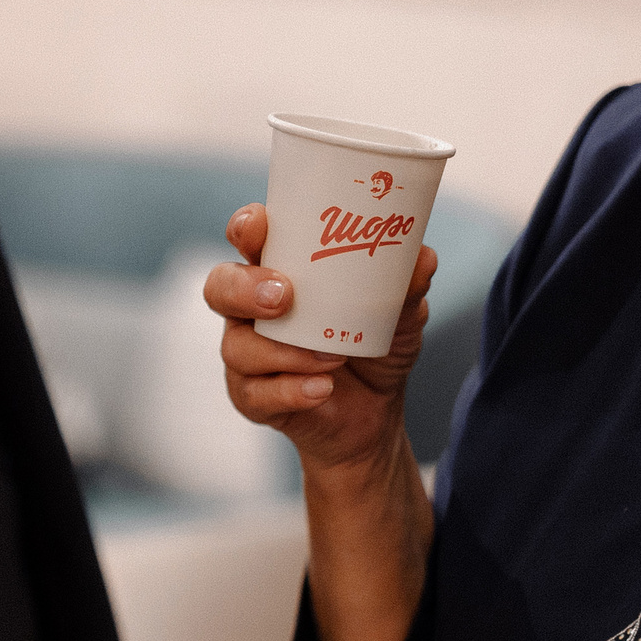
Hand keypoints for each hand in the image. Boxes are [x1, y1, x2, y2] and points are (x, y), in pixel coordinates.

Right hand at [205, 203, 437, 477]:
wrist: (376, 414)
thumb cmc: (377, 347)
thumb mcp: (402, 315)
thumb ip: (406, 287)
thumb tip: (422, 258)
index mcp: (281, 270)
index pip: (248, 238)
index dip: (246, 227)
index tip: (259, 225)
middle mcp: (252, 308)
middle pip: (218, 287)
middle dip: (243, 289)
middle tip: (284, 297)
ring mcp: (248, 354)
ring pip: (238, 346)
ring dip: (285, 351)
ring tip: (334, 357)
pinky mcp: (253, 398)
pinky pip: (255, 394)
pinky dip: (290, 390)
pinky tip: (321, 388)